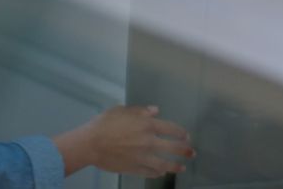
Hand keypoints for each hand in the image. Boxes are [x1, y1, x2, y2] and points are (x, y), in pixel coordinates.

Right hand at [54, 105, 194, 177]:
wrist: (91, 144)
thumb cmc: (104, 123)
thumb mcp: (121, 110)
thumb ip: (140, 111)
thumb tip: (155, 111)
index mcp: (147, 125)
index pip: (170, 129)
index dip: (180, 132)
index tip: (186, 135)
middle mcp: (149, 141)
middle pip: (173, 148)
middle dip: (185, 150)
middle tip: (192, 153)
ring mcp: (143, 157)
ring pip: (165, 164)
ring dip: (175, 166)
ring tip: (182, 167)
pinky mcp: (135, 168)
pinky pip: (151, 172)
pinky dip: (157, 173)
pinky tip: (161, 173)